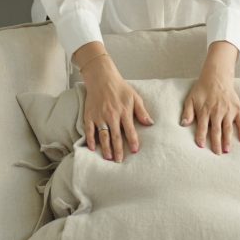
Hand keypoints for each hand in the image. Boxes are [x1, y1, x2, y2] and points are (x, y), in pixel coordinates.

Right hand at [75, 42, 153, 161]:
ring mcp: (99, 116)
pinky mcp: (89, 115)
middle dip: (118, 150)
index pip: (130, 130)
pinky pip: (89, 130)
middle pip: (115, 136)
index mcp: (124, 112)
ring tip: (108, 158)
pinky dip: (90, 139)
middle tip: (119, 161)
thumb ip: (142, 111)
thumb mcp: (134, 97)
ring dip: (105, 148)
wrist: (102, 78)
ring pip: (103, 135)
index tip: (134, 151)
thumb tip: (150, 123)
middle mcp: (111, 115)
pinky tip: (92, 148)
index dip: (132, 141)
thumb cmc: (120, 88)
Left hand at [181, 42, 239, 153]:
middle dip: (216, 143)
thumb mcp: (190, 99)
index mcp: (205, 110)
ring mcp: (228, 110)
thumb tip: (183, 124)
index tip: (201, 146)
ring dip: (227, 140)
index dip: (201, 136)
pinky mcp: (237, 108)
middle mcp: (217, 111)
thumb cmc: (202, 89)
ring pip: (228, 128)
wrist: (217, 76)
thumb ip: (187, 112)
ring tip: (227, 151)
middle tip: (216, 154)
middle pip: (216, 130)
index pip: (202, 127)